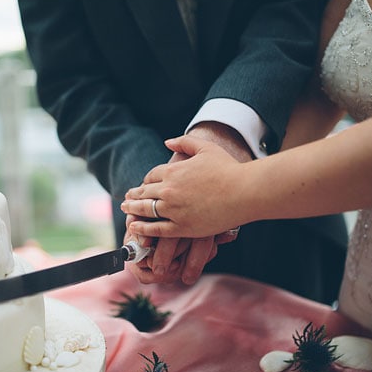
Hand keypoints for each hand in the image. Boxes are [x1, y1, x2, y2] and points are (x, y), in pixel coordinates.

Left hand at [123, 123, 250, 281]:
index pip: (151, 176)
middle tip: (127, 198)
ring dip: (133, 209)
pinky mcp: (181, 227)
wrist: (245, 192)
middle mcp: (169, 190)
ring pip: (146, 210)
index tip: (143, 185)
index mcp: (173, 171)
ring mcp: (174, 210)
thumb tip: (167, 142)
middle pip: (144, 192)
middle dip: (134, 194)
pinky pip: (155, 229)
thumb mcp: (206, 149)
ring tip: (127, 209)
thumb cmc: (229, 169)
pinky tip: (134, 227)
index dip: (146, 181)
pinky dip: (142, 228)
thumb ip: (185, 142)